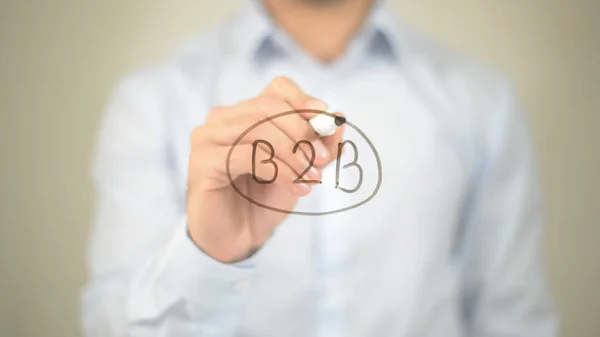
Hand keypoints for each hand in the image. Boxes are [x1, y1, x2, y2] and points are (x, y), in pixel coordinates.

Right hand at [186, 77, 344, 262]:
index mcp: (245, 112)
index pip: (277, 89)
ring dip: (293, 154)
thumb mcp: (302, 169)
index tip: (327, 123)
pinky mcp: (202, 161)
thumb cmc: (265, 199)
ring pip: (258, 129)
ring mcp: (207, 137)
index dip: (304, 102)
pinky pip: (246, 155)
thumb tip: (339, 118)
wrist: (239, 237)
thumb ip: (320, 145)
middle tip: (322, 161)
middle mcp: (222, 118)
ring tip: (311, 178)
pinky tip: (296, 188)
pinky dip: (279, 170)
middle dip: (303, 132)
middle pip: (269, 107)